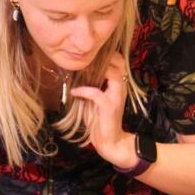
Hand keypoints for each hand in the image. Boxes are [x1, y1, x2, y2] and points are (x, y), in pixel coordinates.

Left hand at [70, 53, 137, 167]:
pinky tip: (74, 92)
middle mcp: (121, 88)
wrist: (110, 141)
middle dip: (104, 57)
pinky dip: (83, 90)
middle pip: (119, 62)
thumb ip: (90, 85)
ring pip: (113, 73)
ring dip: (95, 70)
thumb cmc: (100, 120)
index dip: (107, 54)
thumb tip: (76, 72)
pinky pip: (95, 93)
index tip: (90, 54)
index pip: (119, 61)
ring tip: (81, 71)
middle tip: (86, 59)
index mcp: (118, 84)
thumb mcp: (95, 99)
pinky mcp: (109, 106)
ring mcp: (116, 96)